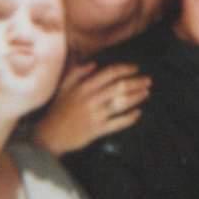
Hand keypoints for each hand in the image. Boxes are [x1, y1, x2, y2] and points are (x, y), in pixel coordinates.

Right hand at [34, 62, 150, 155]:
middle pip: (120, 87)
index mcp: (84, 87)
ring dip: (136, 97)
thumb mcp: (63, 87)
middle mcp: (92, 99)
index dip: (125, 69)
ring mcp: (96, 115)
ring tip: (146, 93)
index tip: (136, 68)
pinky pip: (118, 123)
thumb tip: (94, 63)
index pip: (110, 73)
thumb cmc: (58, 110)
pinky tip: (138, 113)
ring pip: (121, 103)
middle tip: (148, 80)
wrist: (50, 135)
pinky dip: (129, 118)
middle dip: (136, 82)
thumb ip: (77, 72)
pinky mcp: (98, 129)